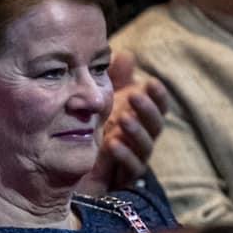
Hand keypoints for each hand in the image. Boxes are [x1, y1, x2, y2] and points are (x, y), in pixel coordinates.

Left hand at [88, 48, 170, 191]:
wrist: (74, 170)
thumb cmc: (94, 130)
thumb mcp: (104, 102)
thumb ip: (115, 80)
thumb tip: (125, 54)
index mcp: (143, 121)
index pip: (159, 107)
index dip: (158, 96)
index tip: (151, 81)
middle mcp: (143, 139)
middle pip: (155, 125)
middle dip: (148, 110)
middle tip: (135, 96)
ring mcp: (135, 159)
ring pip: (144, 146)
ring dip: (136, 131)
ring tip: (122, 118)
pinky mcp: (123, 178)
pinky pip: (130, 168)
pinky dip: (123, 155)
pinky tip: (112, 144)